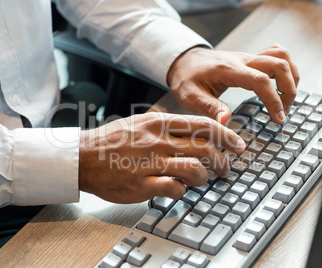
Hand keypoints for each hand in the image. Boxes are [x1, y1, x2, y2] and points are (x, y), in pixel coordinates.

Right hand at [78, 113, 244, 202]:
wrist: (84, 156)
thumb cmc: (115, 140)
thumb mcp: (143, 123)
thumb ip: (170, 127)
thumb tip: (200, 133)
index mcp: (160, 123)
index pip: (204, 126)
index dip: (227, 136)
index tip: (238, 145)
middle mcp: (158, 141)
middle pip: (205, 149)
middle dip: (222, 161)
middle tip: (225, 169)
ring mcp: (150, 163)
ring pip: (194, 170)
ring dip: (204, 178)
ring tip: (202, 180)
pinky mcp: (141, 184)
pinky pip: (173, 189)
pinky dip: (181, 191)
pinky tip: (177, 189)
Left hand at [167, 45, 299, 124]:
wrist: (184, 62)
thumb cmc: (187, 78)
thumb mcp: (191, 96)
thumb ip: (209, 108)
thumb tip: (226, 122)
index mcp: (229, 70)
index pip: (261, 80)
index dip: (274, 100)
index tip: (278, 119)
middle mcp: (242, 60)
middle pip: (279, 64)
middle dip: (289, 89)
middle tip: (283, 112)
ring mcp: (248, 58)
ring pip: (282, 56)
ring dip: (291, 77)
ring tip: (285, 100)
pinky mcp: (251, 59)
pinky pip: (276, 55)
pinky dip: (285, 69)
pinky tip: (281, 86)